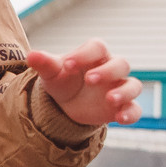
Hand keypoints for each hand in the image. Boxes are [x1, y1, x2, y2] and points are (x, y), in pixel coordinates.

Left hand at [27, 40, 142, 127]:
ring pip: (133, 85)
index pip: (97, 47)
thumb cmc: (62, 80)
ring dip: (124, 92)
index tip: (68, 65)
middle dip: (107, 71)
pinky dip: (130, 113)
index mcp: (94, 55)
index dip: (84, 54)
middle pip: (121, 64)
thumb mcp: (52, 73)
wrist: (66, 104)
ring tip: (110, 99)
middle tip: (90, 79)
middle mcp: (111, 69)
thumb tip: (31, 55)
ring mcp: (119, 88)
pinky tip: (120, 118)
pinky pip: (134, 109)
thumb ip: (45, 63)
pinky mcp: (122, 107)